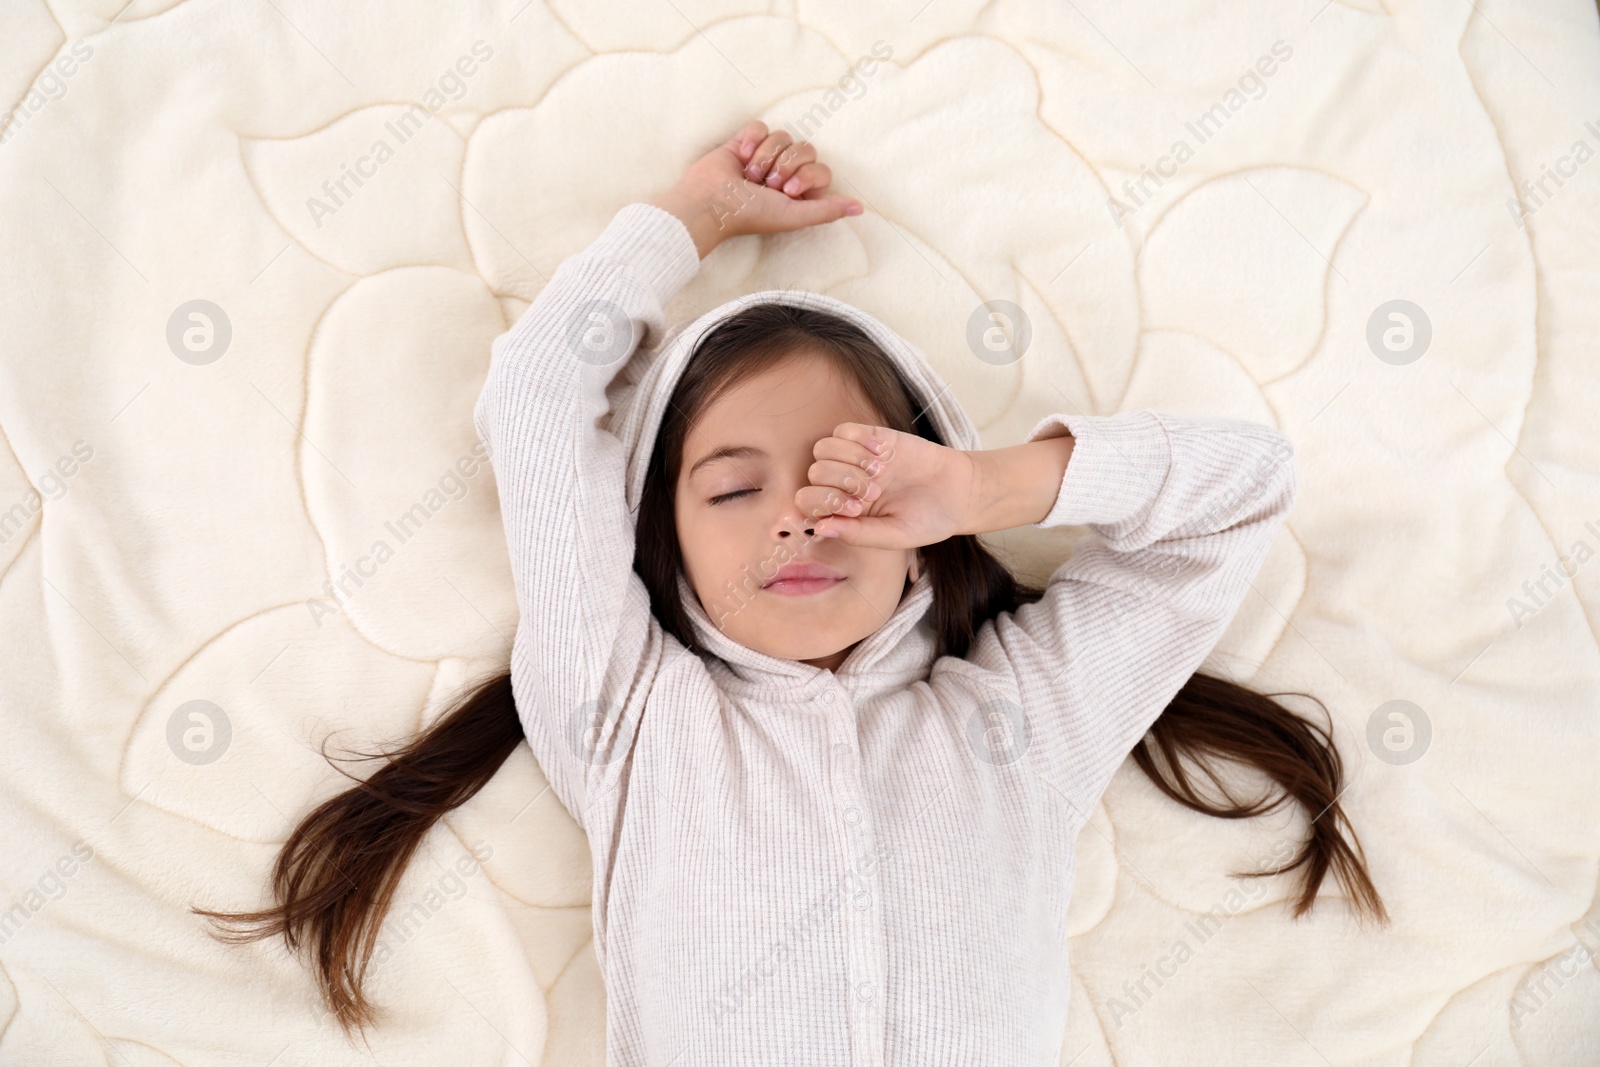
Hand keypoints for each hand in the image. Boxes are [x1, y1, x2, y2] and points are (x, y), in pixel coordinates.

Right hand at [653, 119, 862, 256]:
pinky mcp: (746, 141)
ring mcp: (766, 156)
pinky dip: (752, 141)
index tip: (787, 191)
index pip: (821, 169)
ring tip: (749, 175)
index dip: (806, 176)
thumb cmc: (750, 214)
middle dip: (785, 165)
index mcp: (799, 192)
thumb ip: (827, 211)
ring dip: (766, 156)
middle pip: (805, 148)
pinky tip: (740, 158)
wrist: (711, 199)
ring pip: (784, 136)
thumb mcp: (794, 217)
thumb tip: (861, 208)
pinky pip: (762, 126)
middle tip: (766, 184)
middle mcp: (785, 173)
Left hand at [795, 424, 976, 549]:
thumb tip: (818, 528)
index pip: (806, 501)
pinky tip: (884, 454)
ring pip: (824, 448)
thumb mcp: (894, 536)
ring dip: (850, 461)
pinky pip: (845, 429)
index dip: (825, 503)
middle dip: (842, 483)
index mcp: (842, 511)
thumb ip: (857, 535)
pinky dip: (860, 441)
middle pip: (814, 472)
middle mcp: (843, 483)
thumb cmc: (927, 520)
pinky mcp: (873, 436)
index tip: (856, 509)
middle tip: (874, 492)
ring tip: (881, 473)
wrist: (959, 492)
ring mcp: (856, 458)